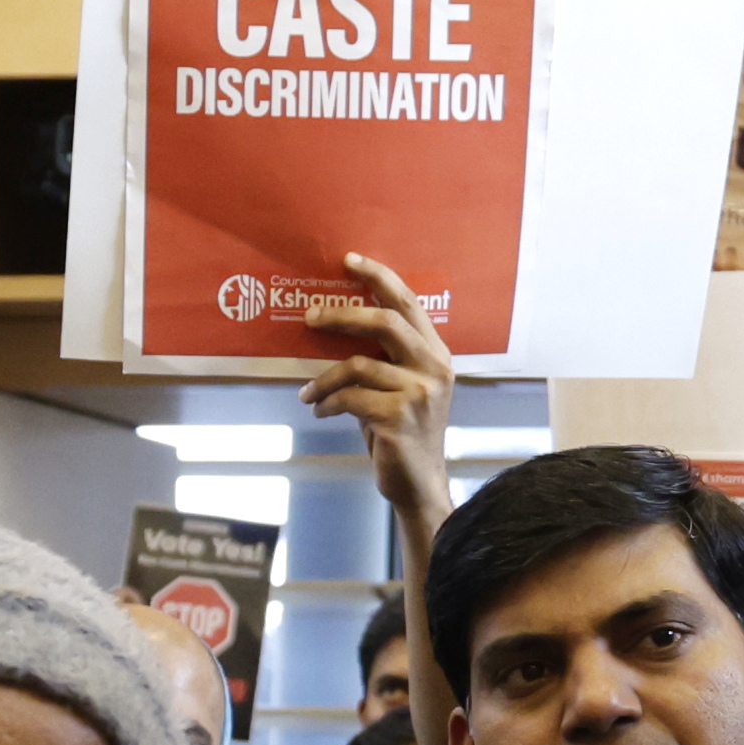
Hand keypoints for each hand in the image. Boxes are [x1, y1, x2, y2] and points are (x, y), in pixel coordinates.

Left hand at [303, 254, 466, 557]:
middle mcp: (434, 367)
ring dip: (322, 379)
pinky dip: (327, 402)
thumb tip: (334, 323)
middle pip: (384, 322)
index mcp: (436, 354)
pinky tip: (318, 410)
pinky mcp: (399, 417)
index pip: (408, 303)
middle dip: (342, 315)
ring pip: (357, 365)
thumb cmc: (401, 432)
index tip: (348, 260)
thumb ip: (384, 358)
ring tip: (307, 394)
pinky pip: (349, 398)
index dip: (378, 277)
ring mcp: (419, 392)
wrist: (418, 484)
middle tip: (309, 316)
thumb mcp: (401, 388)